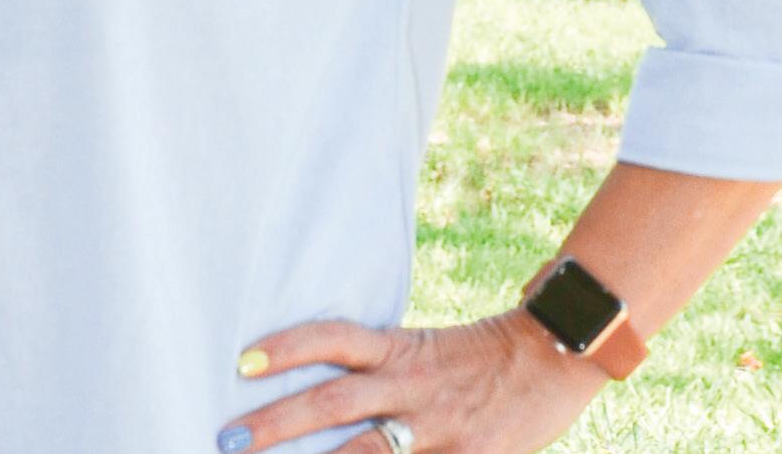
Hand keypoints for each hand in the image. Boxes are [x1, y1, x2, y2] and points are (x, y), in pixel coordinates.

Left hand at [218, 310, 608, 453]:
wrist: (553, 356)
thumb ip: (377, 369)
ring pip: (366, 452)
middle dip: (277, 423)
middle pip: (333, 401)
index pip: (332, 339)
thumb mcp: (421, 350)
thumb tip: (318, 388)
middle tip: (228, 438)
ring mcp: (439, 427)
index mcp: (398, 350)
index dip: (287, 347)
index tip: (241, 362)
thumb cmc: (477, 356)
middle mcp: (411, 385)